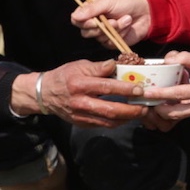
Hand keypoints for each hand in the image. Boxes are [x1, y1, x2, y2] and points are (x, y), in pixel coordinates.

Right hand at [15, 61, 143, 128]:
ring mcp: (81, 115)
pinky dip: (117, 122)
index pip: (107, 87)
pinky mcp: (82, 123)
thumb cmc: (64, 76)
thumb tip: (116, 64)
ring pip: (108, 121)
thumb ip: (98, 67)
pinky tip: (126, 117)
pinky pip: (103, 125)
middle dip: (131, 110)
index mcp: (80, 84)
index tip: (140, 89)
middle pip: (110, 109)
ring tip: (140, 112)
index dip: (125, 89)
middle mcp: (81, 102)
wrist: (45, 94)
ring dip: (127, 118)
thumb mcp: (79, 66)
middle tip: (145, 106)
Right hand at [71, 0, 151, 46]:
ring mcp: (103, 33)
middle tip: (113, 20)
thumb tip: (74, 15)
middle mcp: (94, 23)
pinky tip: (127, 27)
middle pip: (86, 32)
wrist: (146, 12)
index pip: (77, 20)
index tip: (94, 21)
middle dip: (101, 27)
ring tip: (125, 19)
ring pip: (100, 38)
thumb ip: (92, 9)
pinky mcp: (112, 42)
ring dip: (115, 29)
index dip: (83, 23)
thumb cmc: (127, 3)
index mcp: (91, 11)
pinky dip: (120, 34)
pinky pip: (110, 43)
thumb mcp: (108, 2)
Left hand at [137, 51, 189, 119]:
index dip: (161, 94)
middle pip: (176, 114)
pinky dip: (181, 106)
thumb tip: (168, 59)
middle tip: (149, 101)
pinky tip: (176, 96)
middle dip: (160, 110)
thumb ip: (186, 58)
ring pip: (183, 114)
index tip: (147, 93)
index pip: (178, 94)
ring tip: (159, 98)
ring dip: (170, 108)